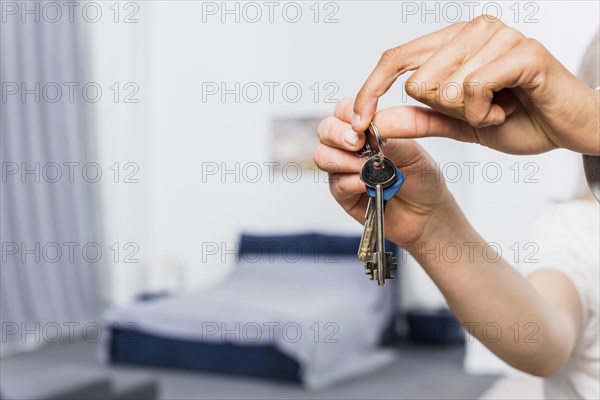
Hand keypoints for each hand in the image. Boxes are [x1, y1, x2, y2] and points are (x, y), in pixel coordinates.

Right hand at [314, 98, 461, 246]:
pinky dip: (351, 182)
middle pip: (325, 130)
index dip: (348, 114)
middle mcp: (350, 148)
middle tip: (356, 143)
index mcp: (367, 130)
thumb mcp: (414, 154)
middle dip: (337, 134)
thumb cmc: (423, 179)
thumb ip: (392, 140)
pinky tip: (367, 185)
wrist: (427, 214)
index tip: (362, 127)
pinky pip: (336, 183)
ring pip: (323, 156)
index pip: (344, 111)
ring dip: (342, 159)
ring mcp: (344, 170)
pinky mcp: (343, 194)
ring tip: (366, 168)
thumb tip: (370, 130)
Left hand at [351, 16, 599, 155]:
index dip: (372, 90)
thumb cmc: (519, 119)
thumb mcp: (458, 125)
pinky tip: (507, 107)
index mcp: (453, 43)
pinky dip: (486, 111)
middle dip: (444, 110)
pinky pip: (474, 88)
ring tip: (498, 106)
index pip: (395, 58)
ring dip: (470, 113)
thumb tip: (378, 120)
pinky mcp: (521, 50)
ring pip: (444, 87)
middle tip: (478, 109)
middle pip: (417, 81)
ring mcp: (497, 36)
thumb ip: (420, 120)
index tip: (358, 122)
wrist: (568, 128)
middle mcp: (472, 31)